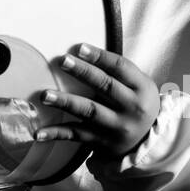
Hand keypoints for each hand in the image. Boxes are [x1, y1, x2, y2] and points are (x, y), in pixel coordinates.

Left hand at [35, 42, 160, 160]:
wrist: (150, 142)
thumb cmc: (138, 103)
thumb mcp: (140, 85)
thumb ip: (118, 72)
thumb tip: (83, 51)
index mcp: (142, 88)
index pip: (120, 67)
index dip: (100, 57)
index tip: (79, 48)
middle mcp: (132, 108)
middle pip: (105, 86)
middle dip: (83, 72)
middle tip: (62, 61)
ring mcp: (117, 127)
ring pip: (89, 111)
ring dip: (65, 102)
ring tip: (44, 94)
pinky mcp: (102, 142)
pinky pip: (77, 136)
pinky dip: (57, 134)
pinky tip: (39, 133)